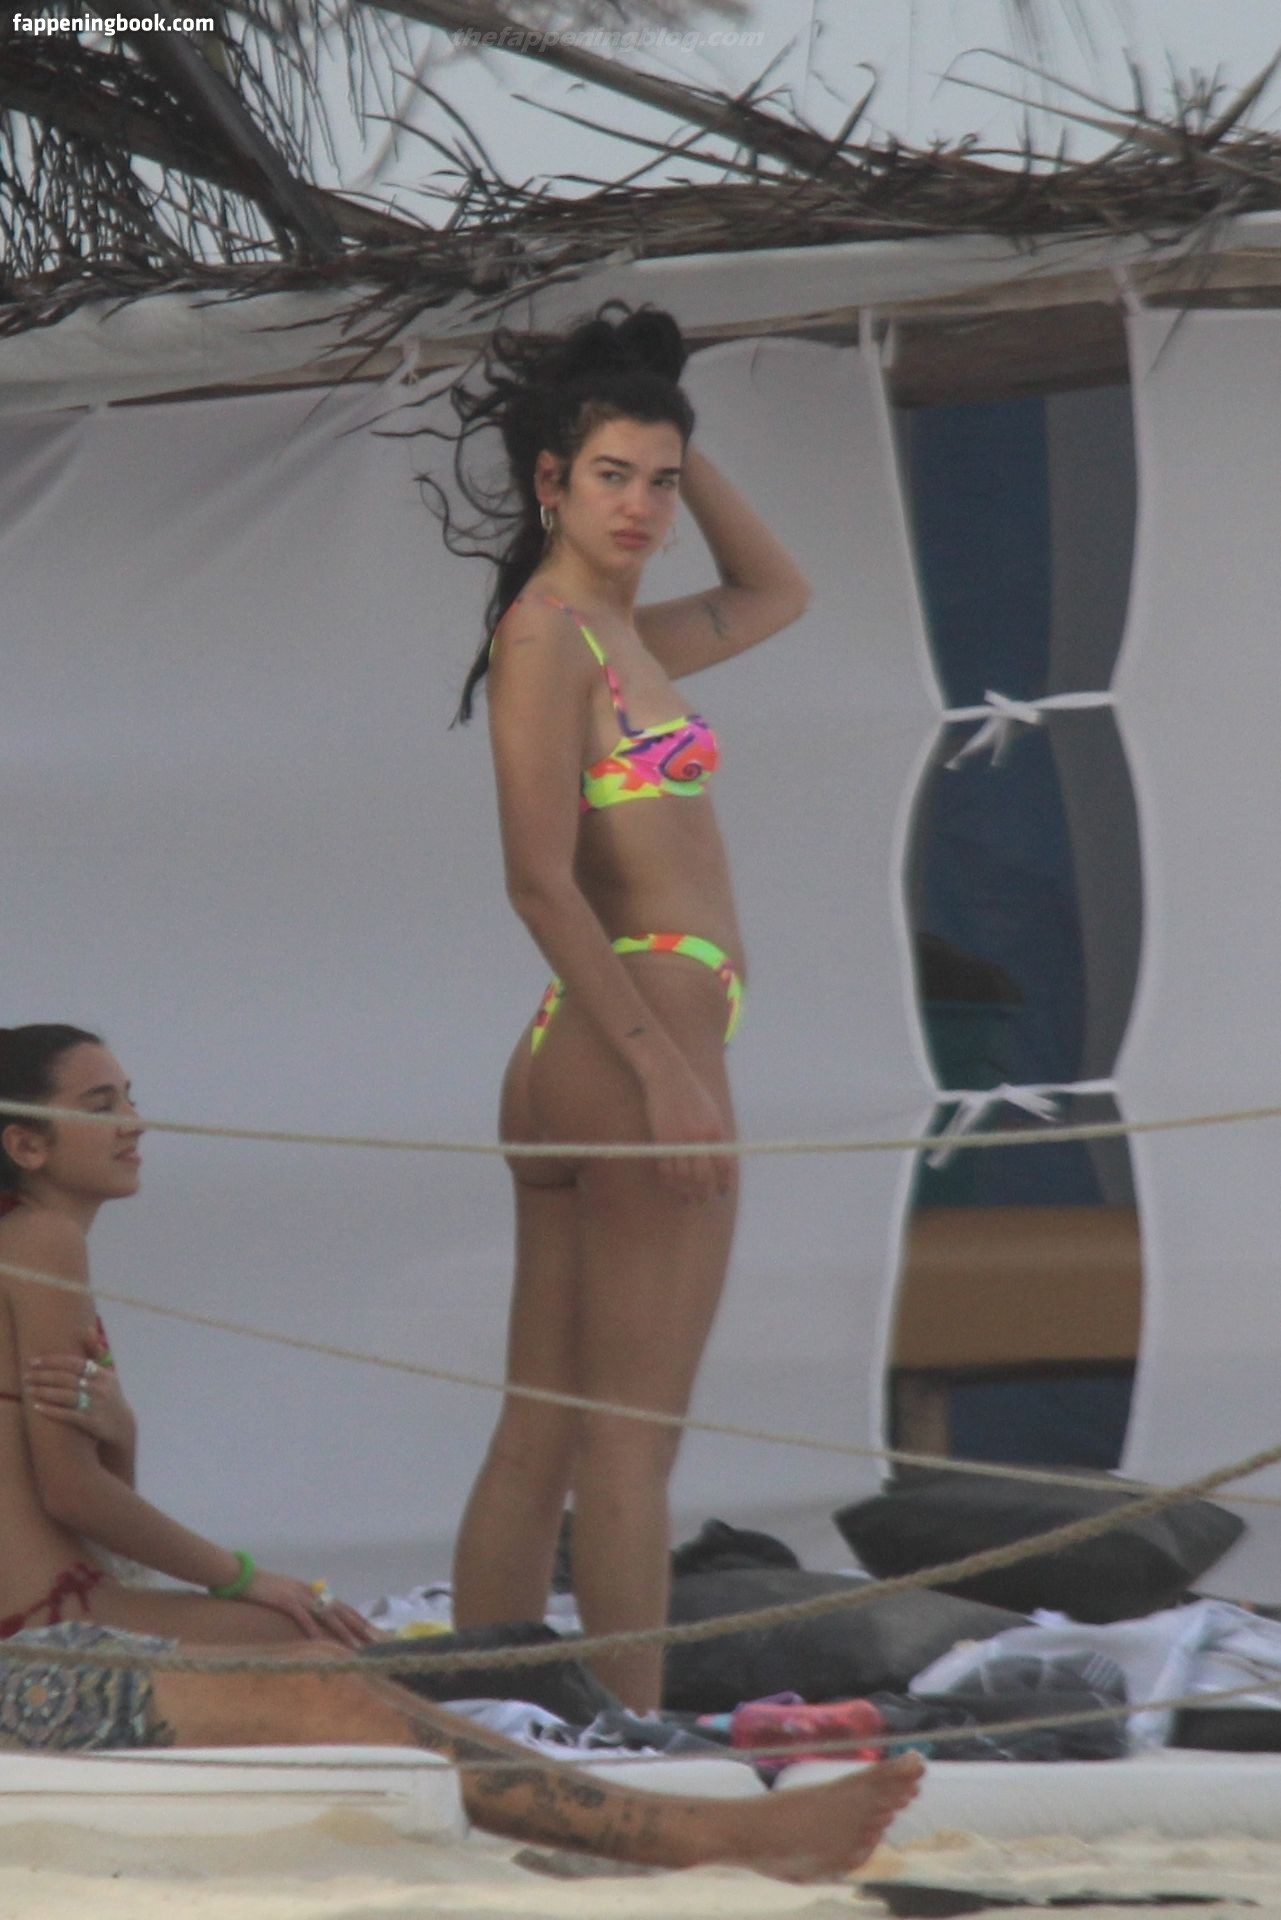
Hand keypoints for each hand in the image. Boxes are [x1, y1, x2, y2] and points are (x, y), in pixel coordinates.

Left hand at [25, 1350, 135, 1451]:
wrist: (122, 1425)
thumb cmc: (109, 1396)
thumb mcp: (107, 1373)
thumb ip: (96, 1352)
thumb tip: (87, 1329)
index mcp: (102, 1373)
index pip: (73, 1363)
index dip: (52, 1362)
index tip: (33, 1362)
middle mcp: (99, 1387)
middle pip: (66, 1379)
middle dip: (44, 1377)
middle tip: (26, 1376)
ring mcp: (96, 1405)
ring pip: (66, 1396)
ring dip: (45, 1392)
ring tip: (29, 1390)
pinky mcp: (91, 1422)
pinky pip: (68, 1415)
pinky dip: (52, 1411)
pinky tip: (38, 1407)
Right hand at [240, 1569, 377, 1648]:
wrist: (242, 1575)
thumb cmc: (262, 1588)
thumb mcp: (285, 1595)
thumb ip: (299, 1604)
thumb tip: (310, 1618)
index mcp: (310, 1591)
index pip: (338, 1604)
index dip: (354, 1617)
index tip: (368, 1629)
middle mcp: (308, 1592)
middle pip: (338, 1610)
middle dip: (356, 1626)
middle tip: (371, 1640)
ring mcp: (298, 1596)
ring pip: (326, 1614)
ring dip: (341, 1631)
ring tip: (353, 1645)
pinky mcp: (284, 1601)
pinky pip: (302, 1616)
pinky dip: (312, 1628)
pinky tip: (321, 1641)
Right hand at [640, 1057, 735, 1201]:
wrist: (669, 1077)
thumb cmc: (693, 1094)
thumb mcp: (712, 1113)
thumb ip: (716, 1137)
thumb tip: (722, 1161)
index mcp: (715, 1131)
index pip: (723, 1165)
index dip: (724, 1183)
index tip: (722, 1192)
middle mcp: (698, 1138)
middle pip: (702, 1176)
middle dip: (704, 1192)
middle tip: (702, 1200)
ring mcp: (678, 1139)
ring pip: (682, 1177)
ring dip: (685, 1192)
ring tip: (687, 1199)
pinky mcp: (661, 1139)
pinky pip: (665, 1168)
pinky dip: (668, 1181)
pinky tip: (672, 1186)